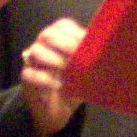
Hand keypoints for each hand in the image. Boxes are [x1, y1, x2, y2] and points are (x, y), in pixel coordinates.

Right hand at [16, 14, 88, 132]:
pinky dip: (44, 79)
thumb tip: (110, 53)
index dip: (74, 32)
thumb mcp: (87, 70)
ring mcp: (32, 62)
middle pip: (47, 34)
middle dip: (64, 44)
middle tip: (76, 55)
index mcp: (59, 39)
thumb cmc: (74, 85)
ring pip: (36, 51)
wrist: (59, 110)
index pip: (62, 26)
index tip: (86, 42)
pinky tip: (58, 85)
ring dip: (54, 59)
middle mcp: (44, 46)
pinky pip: (29, 74)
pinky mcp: (26, 79)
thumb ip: (93, 59)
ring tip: (67, 70)